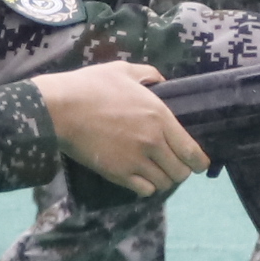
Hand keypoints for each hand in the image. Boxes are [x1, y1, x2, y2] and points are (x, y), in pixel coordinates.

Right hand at [34, 60, 207, 196]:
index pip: (191, 151)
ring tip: (155, 173)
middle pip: (181, 171)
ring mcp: (135, 160)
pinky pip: (144, 190)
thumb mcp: (123, 70)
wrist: (60, 108)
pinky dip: (145, 187)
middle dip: (180, 171)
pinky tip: (140, 179)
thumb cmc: (90, 86)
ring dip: (162, 180)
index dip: (199, 162)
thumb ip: (148, 74)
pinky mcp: (118, 173)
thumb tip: (161, 81)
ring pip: (164, 183)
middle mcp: (153, 141)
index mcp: (160, 116)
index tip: (198, 165)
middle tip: (172, 166)